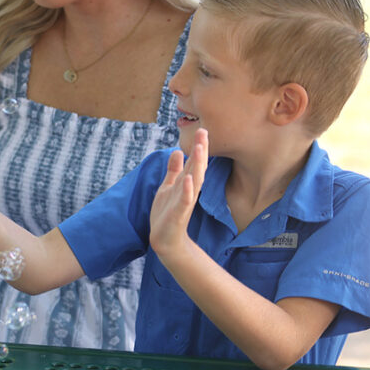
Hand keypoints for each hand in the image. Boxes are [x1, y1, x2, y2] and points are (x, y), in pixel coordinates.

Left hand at [149, 128, 208, 258]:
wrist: (165, 240)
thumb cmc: (167, 213)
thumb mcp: (168, 187)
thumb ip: (174, 171)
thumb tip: (178, 151)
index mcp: (185, 183)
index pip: (194, 162)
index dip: (198, 146)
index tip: (202, 129)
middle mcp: (188, 190)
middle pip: (197, 167)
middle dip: (200, 150)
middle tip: (204, 131)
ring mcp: (184, 201)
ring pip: (194, 181)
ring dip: (197, 165)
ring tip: (199, 149)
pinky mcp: (179, 214)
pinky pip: (184, 200)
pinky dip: (187, 190)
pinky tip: (189, 179)